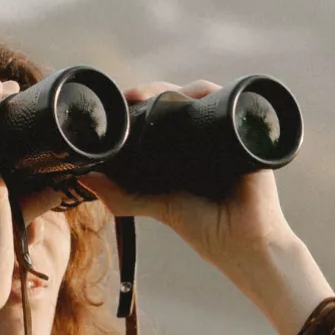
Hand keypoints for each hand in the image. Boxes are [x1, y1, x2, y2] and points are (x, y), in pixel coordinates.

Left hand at [77, 80, 301, 276]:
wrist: (249, 246)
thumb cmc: (209, 230)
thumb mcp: (161, 207)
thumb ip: (125, 196)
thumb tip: (85, 178)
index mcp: (184, 149)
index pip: (162, 114)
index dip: (143, 102)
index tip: (121, 99)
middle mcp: (206, 137)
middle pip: (181, 99)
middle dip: (157, 90)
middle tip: (133, 95)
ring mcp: (227, 134)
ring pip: (203, 96)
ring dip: (180, 88)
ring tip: (154, 95)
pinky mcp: (246, 135)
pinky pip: (232, 103)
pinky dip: (215, 92)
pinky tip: (195, 91)